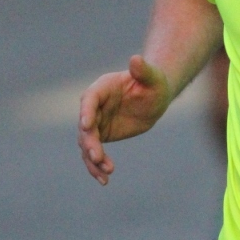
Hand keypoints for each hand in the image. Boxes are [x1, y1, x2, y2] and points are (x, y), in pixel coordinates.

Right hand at [78, 56, 171, 182]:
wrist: (154, 99)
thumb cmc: (154, 84)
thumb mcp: (153, 78)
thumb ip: (143, 70)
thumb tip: (136, 59)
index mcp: (102, 88)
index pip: (89, 99)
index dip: (86, 111)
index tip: (86, 125)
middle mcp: (94, 106)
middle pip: (85, 126)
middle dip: (90, 142)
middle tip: (99, 157)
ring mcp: (95, 122)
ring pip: (87, 143)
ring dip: (93, 159)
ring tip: (106, 173)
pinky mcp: (101, 136)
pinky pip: (94, 154)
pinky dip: (97, 167)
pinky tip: (104, 180)